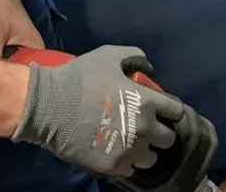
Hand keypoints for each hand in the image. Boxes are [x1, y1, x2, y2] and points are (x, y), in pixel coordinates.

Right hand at [11, 44, 184, 178]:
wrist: (49, 105)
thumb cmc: (81, 77)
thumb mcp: (110, 55)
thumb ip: (135, 57)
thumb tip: (148, 69)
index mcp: (146, 101)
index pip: (176, 112)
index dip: (170, 109)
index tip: (161, 109)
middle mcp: (143, 128)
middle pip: (168, 139)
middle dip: (159, 132)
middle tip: (145, 126)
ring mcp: (128, 150)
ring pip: (151, 158)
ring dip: (144, 149)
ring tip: (131, 141)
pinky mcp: (112, 166)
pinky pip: (131, 169)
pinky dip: (126, 161)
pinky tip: (116, 150)